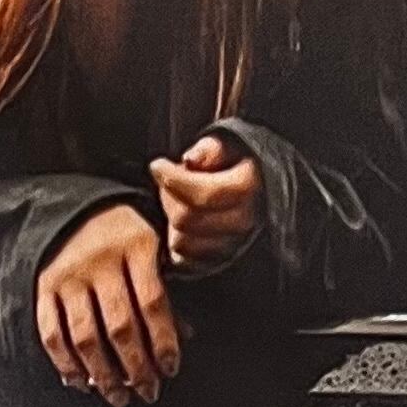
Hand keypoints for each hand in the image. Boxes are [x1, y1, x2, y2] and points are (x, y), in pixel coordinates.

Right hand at [34, 201, 179, 406]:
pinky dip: (66, 364)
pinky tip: (81, 382)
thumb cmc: (122, 235)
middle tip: (148, 390)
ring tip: (118, 395)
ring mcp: (68, 276)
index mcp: (136, 245)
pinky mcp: (44, 288)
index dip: (164, 342)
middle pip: (120, 327)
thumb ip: (166, 292)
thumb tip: (183, 337)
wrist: (76, 210)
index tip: (171, 368)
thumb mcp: (154, 250)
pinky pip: (52, 334)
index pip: (153, 304)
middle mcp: (99, 260)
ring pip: (85, 337)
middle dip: (137, 367)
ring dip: (103, 375)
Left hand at [151, 133, 262, 273]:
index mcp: (248, 187)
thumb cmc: (230, 163)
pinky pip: (183, 260)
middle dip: (169, 198)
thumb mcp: (223, 145)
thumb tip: (191, 159)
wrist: (249, 188)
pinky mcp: (216, 261)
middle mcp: (244, 220)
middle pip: (187, 218)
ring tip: (177, 202)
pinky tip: (180, 223)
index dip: (173, 180)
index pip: (204, 193)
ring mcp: (232, 245)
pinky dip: (175, 241)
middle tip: (168, 183)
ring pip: (181, 242)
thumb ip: (208, 150)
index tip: (157, 165)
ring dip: (170, 221)